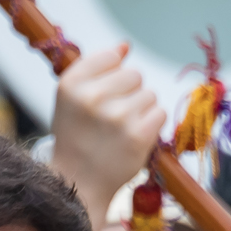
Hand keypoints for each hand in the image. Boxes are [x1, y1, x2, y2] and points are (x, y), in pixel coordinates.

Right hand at [51, 44, 162, 224]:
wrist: (78, 185)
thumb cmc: (76, 138)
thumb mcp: (71, 99)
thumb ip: (95, 68)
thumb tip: (125, 45)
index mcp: (71, 85)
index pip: (111, 57)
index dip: (112, 76)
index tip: (102, 95)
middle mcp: (92, 98)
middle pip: (134, 74)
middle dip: (129, 93)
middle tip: (112, 118)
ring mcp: (117, 117)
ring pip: (149, 94)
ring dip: (141, 111)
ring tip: (121, 130)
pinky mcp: (138, 136)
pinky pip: (159, 113)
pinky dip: (151, 125)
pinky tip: (133, 138)